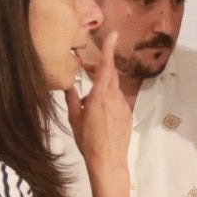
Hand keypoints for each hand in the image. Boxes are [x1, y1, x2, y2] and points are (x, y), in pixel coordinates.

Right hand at [66, 31, 132, 196]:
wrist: (108, 161)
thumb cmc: (88, 141)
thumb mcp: (74, 118)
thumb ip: (72, 98)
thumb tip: (69, 86)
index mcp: (100, 95)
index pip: (106, 66)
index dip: (109, 49)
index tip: (113, 35)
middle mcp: (115, 98)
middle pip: (110, 74)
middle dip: (99, 68)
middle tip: (86, 69)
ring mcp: (123, 106)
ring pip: (114, 88)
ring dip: (103, 85)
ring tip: (89, 95)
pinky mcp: (127, 115)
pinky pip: (117, 100)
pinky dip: (108, 98)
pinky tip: (98, 111)